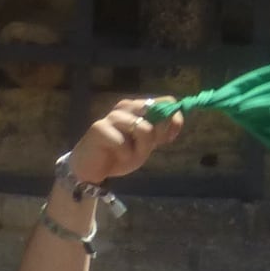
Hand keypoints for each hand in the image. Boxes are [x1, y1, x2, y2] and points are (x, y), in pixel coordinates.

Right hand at [65, 98, 183, 184]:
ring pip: (144, 129)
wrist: (92, 168)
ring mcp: (113, 116)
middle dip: (157, 135)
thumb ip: (159, 132)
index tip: (168, 139)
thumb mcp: (145, 145)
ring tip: (128, 155)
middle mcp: (126, 107)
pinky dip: (125, 156)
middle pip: (156, 112)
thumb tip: (177, 119)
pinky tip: (116, 157)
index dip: (173, 119)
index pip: (166, 102)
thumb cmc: (120, 155)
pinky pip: (125, 144)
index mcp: (138, 107)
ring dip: (141, 149)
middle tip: (145, 149)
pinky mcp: (100, 128)